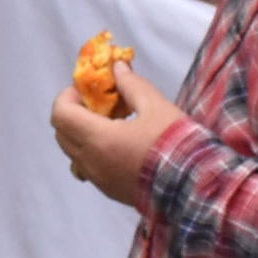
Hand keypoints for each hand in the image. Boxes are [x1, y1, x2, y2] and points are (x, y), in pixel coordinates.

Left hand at [49, 58, 188, 208]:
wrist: (197, 188)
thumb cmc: (176, 143)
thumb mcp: (156, 106)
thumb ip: (131, 85)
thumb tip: (117, 67)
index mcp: (98, 139)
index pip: (60, 114)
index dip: (68, 96)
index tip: (89, 90)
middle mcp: (91, 162)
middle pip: (61, 133)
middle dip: (73, 113)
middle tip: (100, 104)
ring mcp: (99, 180)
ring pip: (72, 152)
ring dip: (81, 134)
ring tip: (111, 125)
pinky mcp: (110, 191)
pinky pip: (87, 168)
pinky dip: (92, 152)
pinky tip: (120, 145)